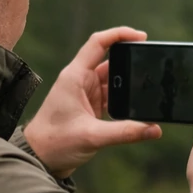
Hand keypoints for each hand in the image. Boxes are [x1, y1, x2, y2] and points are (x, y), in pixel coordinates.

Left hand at [24, 27, 161, 178]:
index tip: (142, 37)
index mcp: (75, 77)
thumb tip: (154, 130)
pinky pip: (113, 96)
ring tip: (150, 89)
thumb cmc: (54, 143)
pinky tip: (138, 106)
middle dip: (131, 63)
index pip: (98, 43)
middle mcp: (80, 80)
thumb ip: (125, 132)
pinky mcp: (91, 106)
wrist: (38, 158)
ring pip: (114, 81)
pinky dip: (125, 100)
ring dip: (130, 85)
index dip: (120, 34)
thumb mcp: (92, 137)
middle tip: (153, 67)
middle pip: (111, 61)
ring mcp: (86, 93)